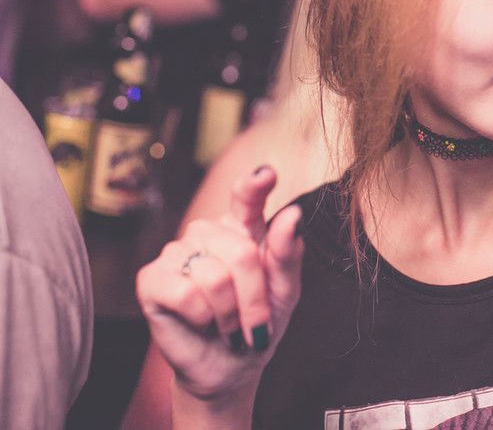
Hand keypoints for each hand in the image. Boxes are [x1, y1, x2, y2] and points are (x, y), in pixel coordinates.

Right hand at [136, 166, 303, 403]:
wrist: (230, 367)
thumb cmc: (259, 323)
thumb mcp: (285, 290)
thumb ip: (288, 252)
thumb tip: (293, 214)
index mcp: (242, 228)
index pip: (246, 197)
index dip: (254, 184)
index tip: (267, 174)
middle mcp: (207, 232)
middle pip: (241, 253)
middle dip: (254, 298)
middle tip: (254, 322)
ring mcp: (177, 252)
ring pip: (214, 276)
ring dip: (230, 313)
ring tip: (228, 325)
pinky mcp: (151, 278)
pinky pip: (185, 293)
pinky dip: (201, 317)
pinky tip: (200, 322)